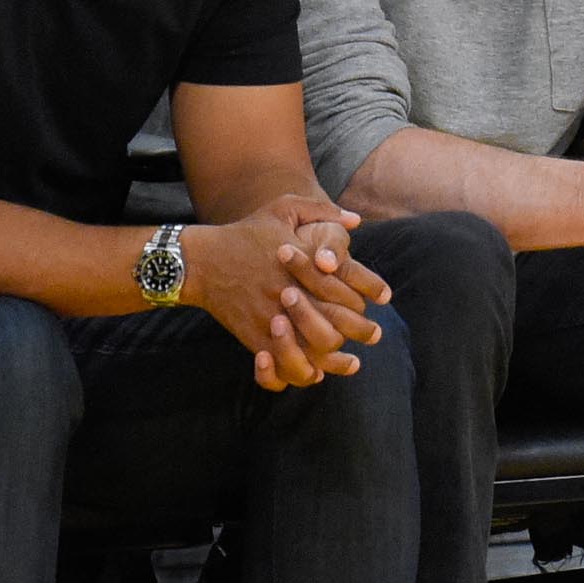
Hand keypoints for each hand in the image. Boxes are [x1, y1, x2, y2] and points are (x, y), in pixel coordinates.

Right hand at [184, 206, 387, 390]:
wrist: (200, 261)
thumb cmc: (245, 233)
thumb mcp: (283, 209)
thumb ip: (322, 210)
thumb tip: (356, 220)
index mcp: (302, 269)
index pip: (346, 291)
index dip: (368, 297)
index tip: (382, 299)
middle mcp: (290, 297)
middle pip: (335, 324)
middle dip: (361, 331)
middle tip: (374, 334)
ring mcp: (272, 321)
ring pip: (311, 353)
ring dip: (334, 362)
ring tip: (351, 362)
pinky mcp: (254, 338)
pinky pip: (280, 367)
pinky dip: (297, 374)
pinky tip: (314, 373)